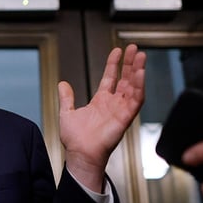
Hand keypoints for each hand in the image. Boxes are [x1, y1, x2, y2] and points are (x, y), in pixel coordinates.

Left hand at [57, 44, 145, 189]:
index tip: (117, 51)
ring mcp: (120, 110)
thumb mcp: (67, 113)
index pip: (110, 78)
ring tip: (140, 56)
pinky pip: (136, 100)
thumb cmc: (75, 140)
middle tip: (133, 48)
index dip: (114, 64)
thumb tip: (62, 84)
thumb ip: (66, 98)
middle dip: (129, 63)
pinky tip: (140, 73)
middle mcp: (113, 104)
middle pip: (125, 79)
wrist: (80, 154)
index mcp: (100, 102)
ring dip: (138, 71)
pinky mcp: (126, 118)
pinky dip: (139, 87)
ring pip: (133, 87)